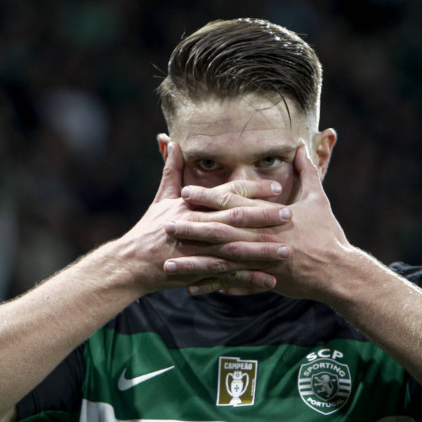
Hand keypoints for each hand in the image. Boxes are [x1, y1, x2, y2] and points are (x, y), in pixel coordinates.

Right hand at [117, 142, 290, 293]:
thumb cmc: (148, 228)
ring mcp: (197, 249)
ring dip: (261, 250)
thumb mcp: (160, 197)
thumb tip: (171, 141)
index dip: (253, 190)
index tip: (277, 188)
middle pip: (235, 218)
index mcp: (191, 205)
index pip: (227, 193)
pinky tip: (270, 280)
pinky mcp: (197, 270)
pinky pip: (227, 275)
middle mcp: (196, 224)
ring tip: (286, 250)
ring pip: (235, 248)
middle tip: (289, 215)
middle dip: (263, 217)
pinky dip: (248, 278)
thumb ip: (171, 170)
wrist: (131, 262)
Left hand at [165, 143, 353, 299]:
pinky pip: (233, 284)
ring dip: (194, 262)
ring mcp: (260, 262)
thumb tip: (301, 147)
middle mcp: (260, 239)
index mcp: (269, 217)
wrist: (339, 271)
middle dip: (191, 228)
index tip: (184, 192)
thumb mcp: (318, 198)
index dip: (207, 197)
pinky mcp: (263, 281)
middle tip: (166, 224)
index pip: (232, 203)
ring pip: (220, 262)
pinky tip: (192, 288)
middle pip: (219, 232)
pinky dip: (213, 286)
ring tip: (170, 264)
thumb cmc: (328, 234)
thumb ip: (306, 172)